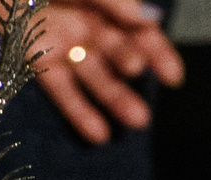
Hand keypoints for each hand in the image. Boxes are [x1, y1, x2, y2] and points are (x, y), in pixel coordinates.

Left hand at [27, 0, 182, 143]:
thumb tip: (147, 19)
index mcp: (105, 3)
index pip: (140, 30)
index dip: (158, 53)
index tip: (173, 78)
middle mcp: (89, 24)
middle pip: (120, 54)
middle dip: (133, 69)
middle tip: (138, 76)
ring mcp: (64, 45)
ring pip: (97, 77)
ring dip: (117, 99)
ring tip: (137, 122)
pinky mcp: (38, 64)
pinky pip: (62, 92)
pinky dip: (80, 113)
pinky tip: (100, 135)